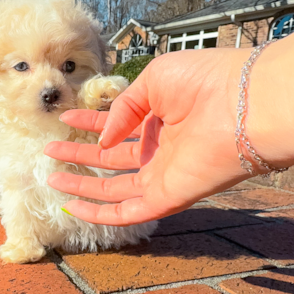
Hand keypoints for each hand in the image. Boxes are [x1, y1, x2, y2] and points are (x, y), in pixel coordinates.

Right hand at [45, 48, 257, 224]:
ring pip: (115, 187)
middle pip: (113, 158)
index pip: (119, 123)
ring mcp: (165, 174)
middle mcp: (163, 148)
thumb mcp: (155, 80)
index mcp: (162, 117)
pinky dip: (99, 213)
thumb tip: (102, 140)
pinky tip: (73, 206)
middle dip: (80, 154)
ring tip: (51, 175)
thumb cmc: (206, 81)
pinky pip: (128, 212)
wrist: (244, 103)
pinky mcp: (169, 196)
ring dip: (82, 183)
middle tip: (49, 151)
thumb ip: (123, 109)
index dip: (90, 122)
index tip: (65, 119)